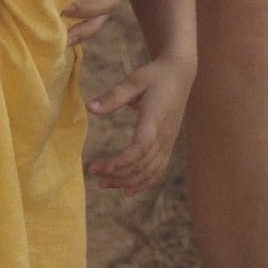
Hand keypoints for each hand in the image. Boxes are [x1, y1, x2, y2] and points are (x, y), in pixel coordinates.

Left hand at [85, 53, 193, 194]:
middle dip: (119, 174)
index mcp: (155, 117)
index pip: (142, 146)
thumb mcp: (132, 81)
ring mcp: (168, 141)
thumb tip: (89, 107)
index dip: (124, 160)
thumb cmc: (153, 77)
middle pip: (144, 164)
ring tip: (104, 183)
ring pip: (150, 171)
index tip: (104, 167)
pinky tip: (127, 190)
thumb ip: (112, 96)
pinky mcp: (168, 144)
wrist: (179, 76)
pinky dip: (144, 182)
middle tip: (94, 174)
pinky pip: (158, 169)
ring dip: (127, 181)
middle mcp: (164, 134)